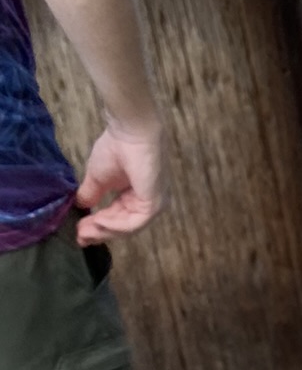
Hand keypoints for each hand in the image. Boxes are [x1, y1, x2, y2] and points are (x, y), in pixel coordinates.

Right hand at [74, 116, 164, 239]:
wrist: (129, 131)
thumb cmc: (117, 147)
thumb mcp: (98, 177)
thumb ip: (91, 194)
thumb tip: (80, 207)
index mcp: (135, 197)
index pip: (118, 219)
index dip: (98, 227)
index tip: (79, 234)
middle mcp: (146, 204)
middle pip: (122, 227)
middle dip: (99, 233)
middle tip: (80, 238)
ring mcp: (153, 205)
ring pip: (127, 228)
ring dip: (104, 231)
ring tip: (84, 231)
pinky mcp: (154, 204)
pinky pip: (133, 222)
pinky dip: (114, 224)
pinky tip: (98, 221)